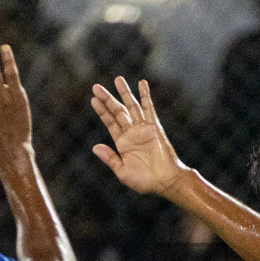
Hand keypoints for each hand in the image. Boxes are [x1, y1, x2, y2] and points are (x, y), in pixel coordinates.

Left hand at [90, 77, 188, 196]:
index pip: (110, 122)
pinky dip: (146, 96)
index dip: (102, 111)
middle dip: (108, 99)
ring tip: (117, 79)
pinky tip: (142, 84)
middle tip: (96, 87)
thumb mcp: (123, 171)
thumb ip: (110, 158)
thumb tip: (95, 147)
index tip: (93, 99)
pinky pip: (149, 109)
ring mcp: (143, 129)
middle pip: (117, 111)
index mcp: (122, 143)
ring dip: (125, 93)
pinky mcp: (154, 127)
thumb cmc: (145, 181)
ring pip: (132, 107)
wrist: (165, 181)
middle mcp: (132, 133)